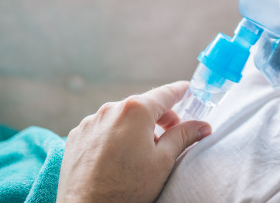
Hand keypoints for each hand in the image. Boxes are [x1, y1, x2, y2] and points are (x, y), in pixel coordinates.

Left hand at [56, 81, 211, 202]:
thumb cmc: (127, 189)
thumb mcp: (163, 161)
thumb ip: (183, 136)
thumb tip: (202, 126)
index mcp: (135, 110)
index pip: (166, 93)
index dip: (181, 91)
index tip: (190, 91)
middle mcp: (110, 109)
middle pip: (143, 105)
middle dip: (160, 118)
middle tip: (172, 136)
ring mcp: (90, 122)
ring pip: (121, 117)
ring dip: (135, 128)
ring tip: (141, 154)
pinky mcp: (77, 135)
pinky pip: (102, 128)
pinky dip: (114, 136)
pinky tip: (118, 158)